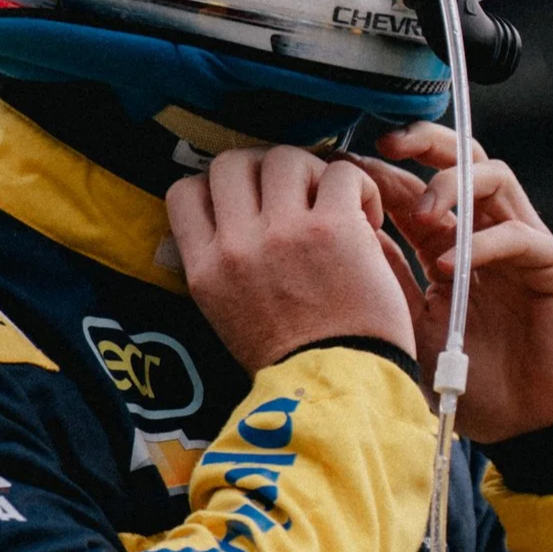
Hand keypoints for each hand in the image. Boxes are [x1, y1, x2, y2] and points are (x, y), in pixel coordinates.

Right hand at [167, 146, 416, 375]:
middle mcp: (236, 245)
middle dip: (263, 171)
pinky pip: (341, 173)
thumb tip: (230, 220)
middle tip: (293, 197)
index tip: (248, 202)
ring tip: (333, 205)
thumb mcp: (227, 316)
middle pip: (232, 162)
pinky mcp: (334, 228)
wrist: (339, 394)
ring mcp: (284, 233)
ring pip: (285, 157)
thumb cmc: (292, 361)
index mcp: (205, 269)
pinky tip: (367, 218)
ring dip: (312, 173)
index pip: (185, 192)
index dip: (217, 187)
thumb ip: (220, 265)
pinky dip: (357, 187)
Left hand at [353, 125, 552, 444]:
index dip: (384, 171)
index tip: (346, 167)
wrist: (530, 427)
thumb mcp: (410, 327)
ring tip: (419, 214)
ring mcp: (525, 243)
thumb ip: (387, 278)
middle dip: (423, 142)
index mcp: (450, 244)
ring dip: (451, 185)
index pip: (417, 186)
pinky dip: (482, 243)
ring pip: (494, 175)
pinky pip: (520, 234)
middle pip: (460, 159)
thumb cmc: (472, 382)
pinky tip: (449, 267)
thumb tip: (348, 230)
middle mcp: (487, 233)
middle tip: (386, 145)